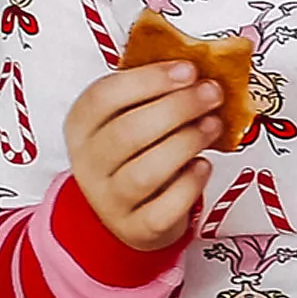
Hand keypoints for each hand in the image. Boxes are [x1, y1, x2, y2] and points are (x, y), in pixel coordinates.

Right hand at [63, 62, 219, 251]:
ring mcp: (111, 199)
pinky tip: (204, 166)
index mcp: (82, 125)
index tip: (188, 69)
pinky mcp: (138, 227)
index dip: (148, 80)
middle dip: (177, 108)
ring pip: (146, 171)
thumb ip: (157, 95)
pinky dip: (190, 184)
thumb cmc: (135, 155)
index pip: (104, 97)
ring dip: (186, 143)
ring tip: (213, 125)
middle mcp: (89, 162)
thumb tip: (202, 69)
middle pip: (128, 132)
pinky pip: (165, 207)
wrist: (125, 214)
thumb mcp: (133, 118)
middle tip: (212, 93)